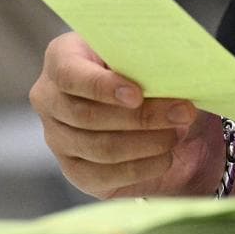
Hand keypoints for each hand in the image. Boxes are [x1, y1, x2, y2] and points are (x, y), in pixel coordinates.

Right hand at [30, 32, 223, 197]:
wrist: (163, 119)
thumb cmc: (152, 75)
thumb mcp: (150, 58)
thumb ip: (150, 61)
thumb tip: (171, 76)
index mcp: (62, 58)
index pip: (68, 73)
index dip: (102, 86)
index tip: (137, 95)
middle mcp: (50, 100)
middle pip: (87, 115)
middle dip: (142, 117)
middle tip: (184, 112)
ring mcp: (59, 139)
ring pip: (100, 147)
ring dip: (148, 142)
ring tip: (177, 133)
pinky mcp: (77, 172)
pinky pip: (107, 175)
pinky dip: (143, 167)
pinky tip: (166, 156)